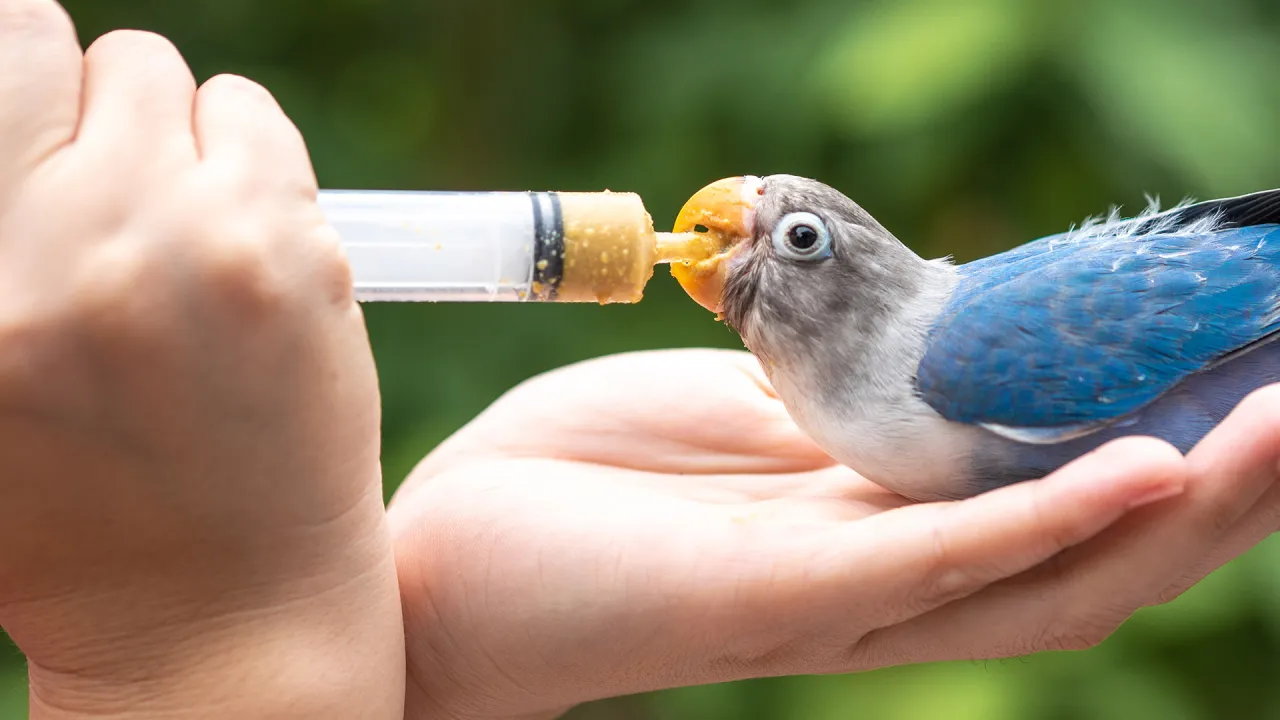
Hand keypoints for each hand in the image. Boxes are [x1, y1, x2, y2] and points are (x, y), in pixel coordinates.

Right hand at [0, 4, 400, 716]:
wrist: (221, 611)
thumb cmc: (80, 513)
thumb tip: (11, 119)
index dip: (16, 85)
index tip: (36, 131)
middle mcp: (66, 250)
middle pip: (61, 48)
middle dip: (81, 110)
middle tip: (102, 191)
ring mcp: (192, 244)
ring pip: (167, 77)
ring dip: (169, 138)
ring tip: (176, 235)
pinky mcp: (295, 255)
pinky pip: (256, 120)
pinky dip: (247, 162)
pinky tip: (240, 249)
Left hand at [389, 348, 1279, 719]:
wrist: (455, 561)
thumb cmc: (588, 484)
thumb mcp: (737, 411)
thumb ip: (841, 395)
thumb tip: (929, 345)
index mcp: (875, 523)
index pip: (1054, 490)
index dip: (1166, 435)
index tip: (1241, 352)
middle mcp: (884, 578)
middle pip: (1089, 547)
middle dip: (1218, 479)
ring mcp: (840, 597)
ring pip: (1046, 571)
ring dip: (1176, 501)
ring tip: (1275, 426)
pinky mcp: (782, 596)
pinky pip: (937, 562)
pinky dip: (1047, 519)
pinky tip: (1137, 474)